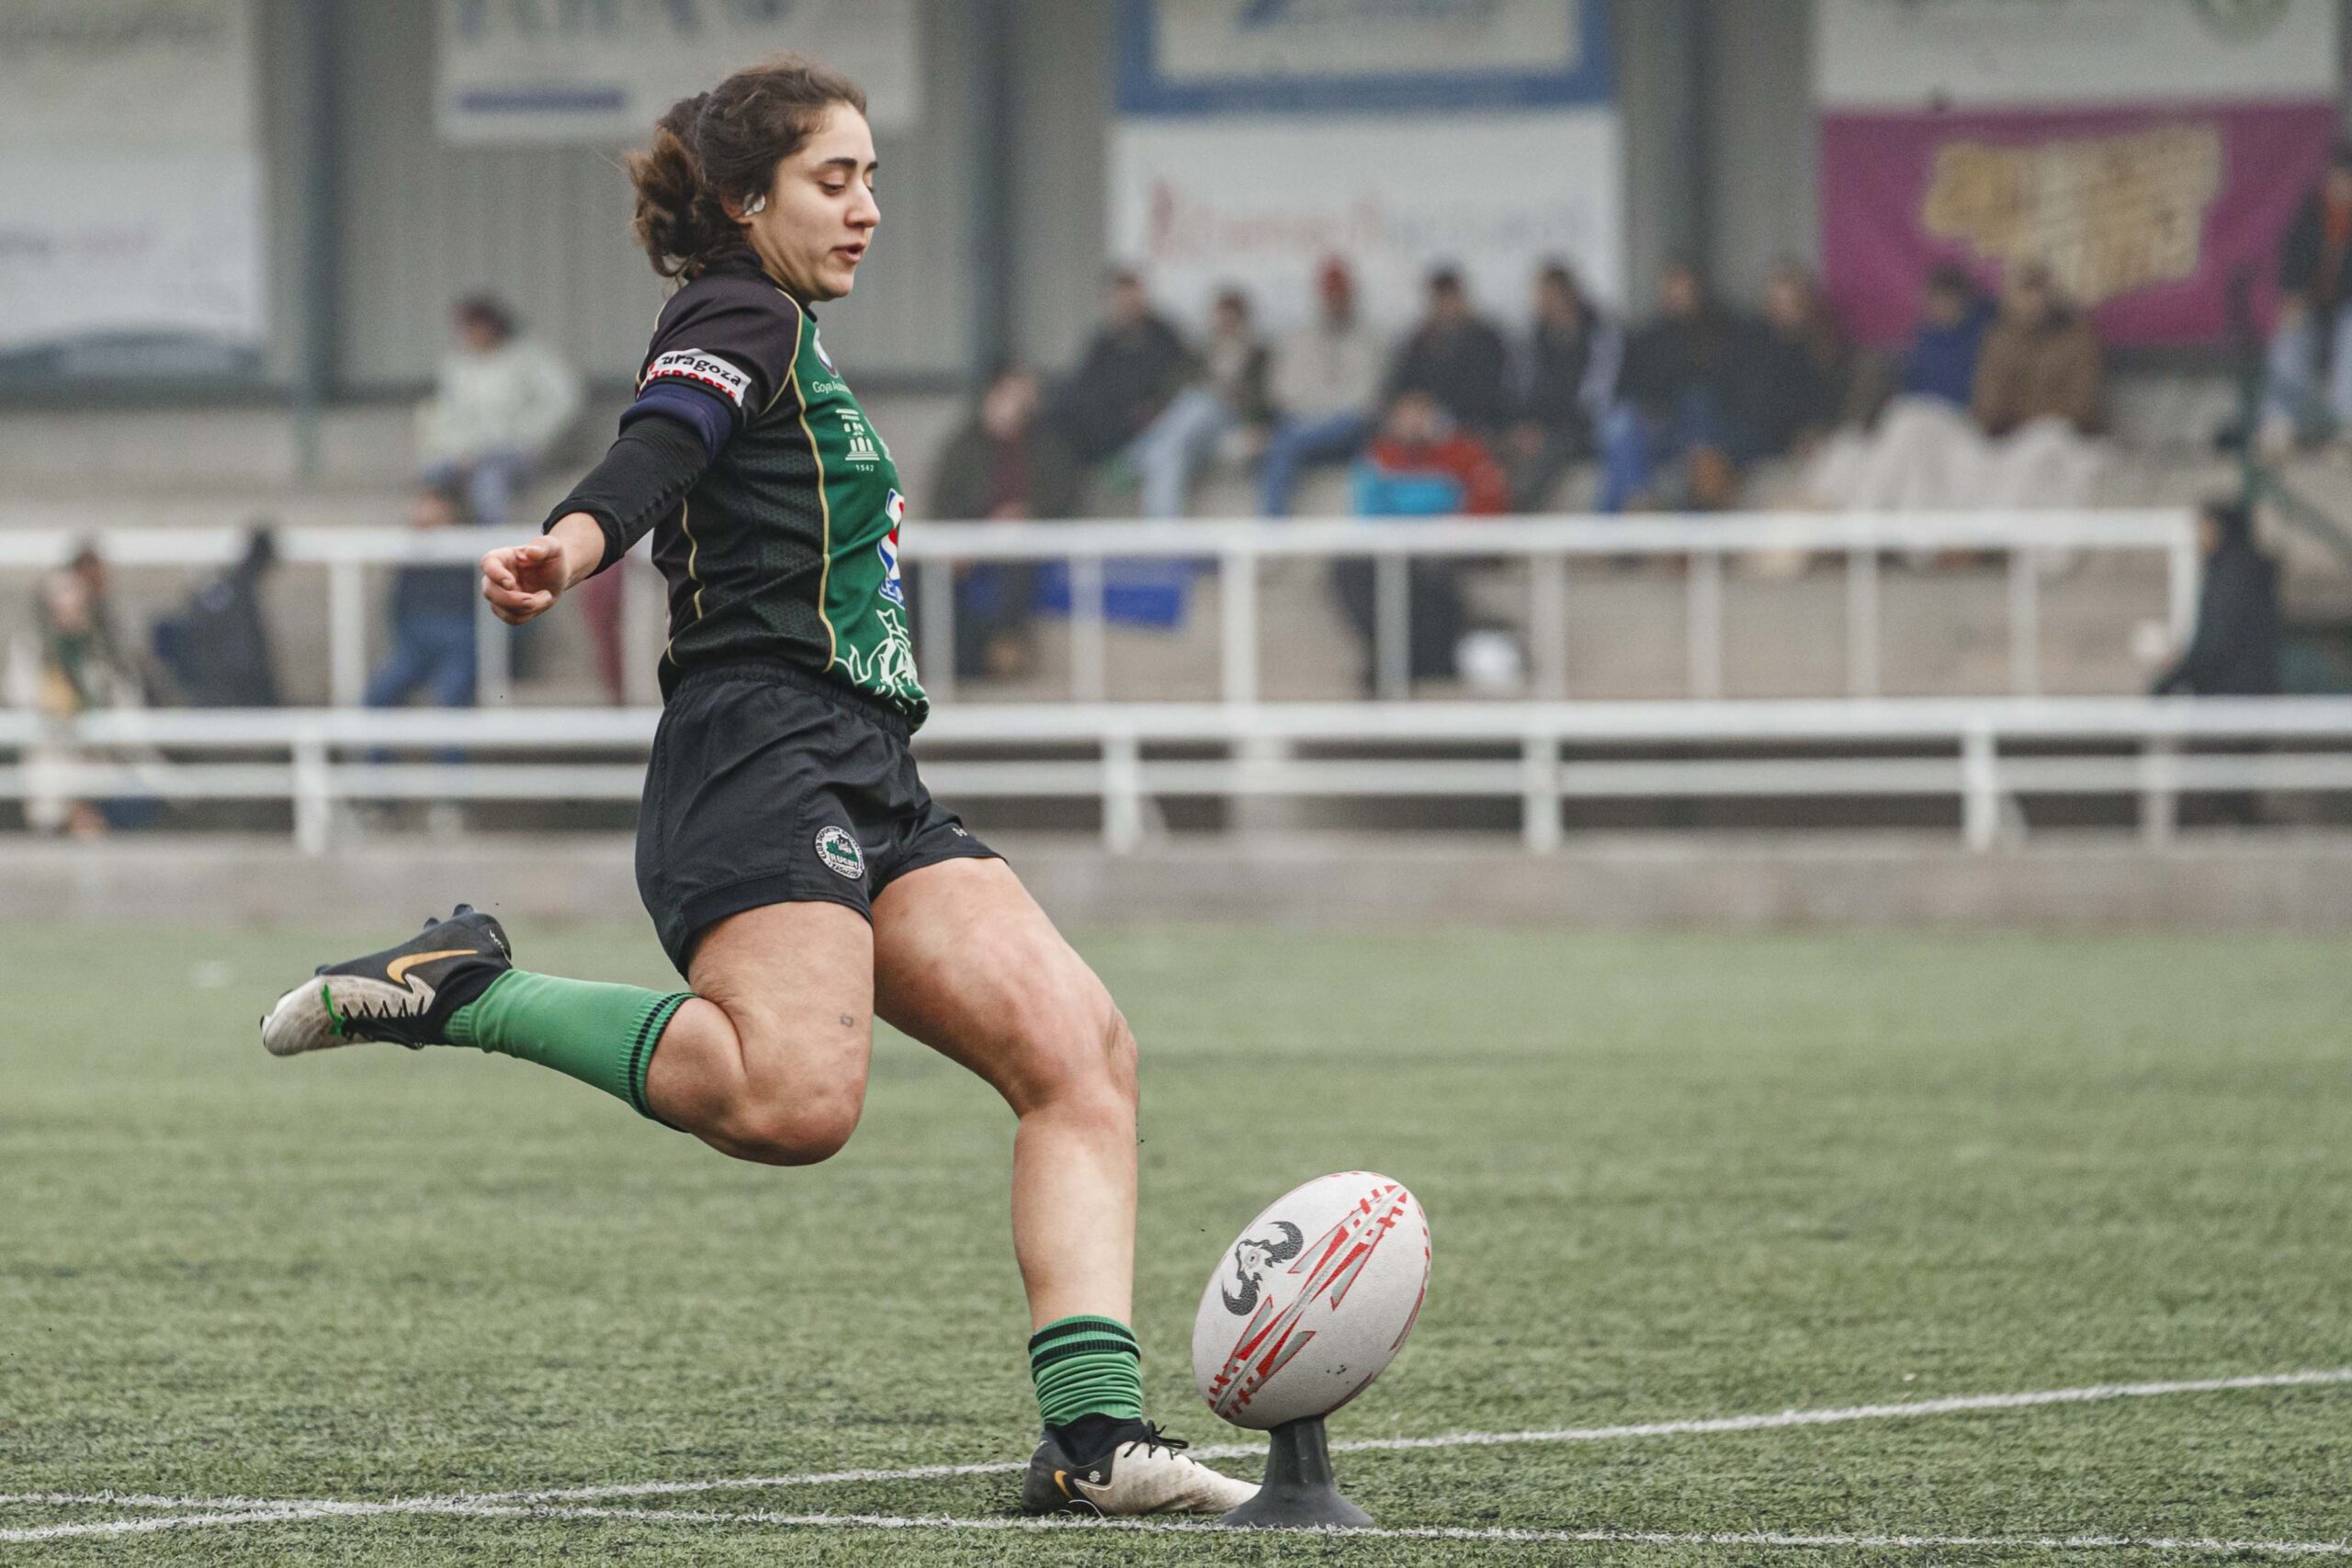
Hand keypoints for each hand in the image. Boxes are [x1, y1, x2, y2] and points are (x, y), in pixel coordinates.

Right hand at [481, 514, 599, 624]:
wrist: (558, 575)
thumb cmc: (552, 557)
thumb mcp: (553, 547)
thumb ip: (543, 545)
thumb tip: (532, 551)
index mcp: (501, 557)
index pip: (487, 564)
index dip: (495, 574)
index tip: (510, 583)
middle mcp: (495, 576)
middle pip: (490, 591)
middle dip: (512, 600)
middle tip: (534, 600)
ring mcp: (499, 594)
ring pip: (500, 608)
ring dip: (526, 608)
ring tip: (547, 596)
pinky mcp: (507, 609)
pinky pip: (512, 618)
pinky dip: (530, 614)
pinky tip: (542, 602)